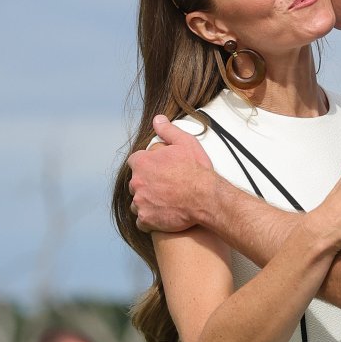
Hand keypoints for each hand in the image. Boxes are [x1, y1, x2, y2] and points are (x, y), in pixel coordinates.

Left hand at [129, 117, 213, 232]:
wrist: (206, 198)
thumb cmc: (197, 171)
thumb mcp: (185, 143)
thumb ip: (168, 131)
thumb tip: (157, 119)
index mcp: (142, 162)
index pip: (134, 162)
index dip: (145, 167)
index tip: (156, 171)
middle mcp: (137, 182)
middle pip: (134, 184)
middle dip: (145, 186)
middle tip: (162, 189)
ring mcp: (140, 202)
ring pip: (137, 203)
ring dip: (146, 203)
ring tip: (163, 204)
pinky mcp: (147, 219)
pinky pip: (142, 222)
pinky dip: (149, 220)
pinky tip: (160, 217)